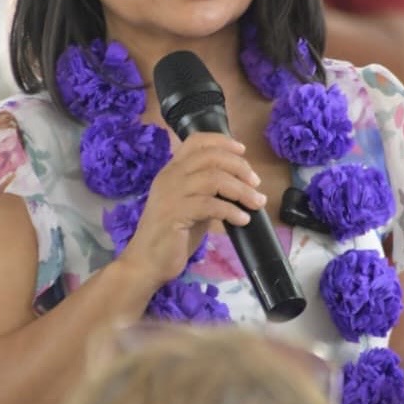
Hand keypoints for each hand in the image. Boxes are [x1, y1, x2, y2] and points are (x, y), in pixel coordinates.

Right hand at [119, 131, 265, 288]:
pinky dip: (231, 210)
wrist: (146, 262)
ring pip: (214, 178)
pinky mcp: (175, 214)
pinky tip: (242, 220)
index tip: (242, 151)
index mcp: (172, 170)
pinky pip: (210, 205)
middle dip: (239, 167)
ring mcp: (171, 194)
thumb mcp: (191, 205)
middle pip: (210, 157)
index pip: (196, 141)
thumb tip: (239, 183)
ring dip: (241, 190)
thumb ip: (207, 191)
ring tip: (256, 203)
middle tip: (256, 183)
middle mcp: (170, 176)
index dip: (222, 142)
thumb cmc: (171, 236)